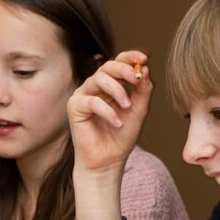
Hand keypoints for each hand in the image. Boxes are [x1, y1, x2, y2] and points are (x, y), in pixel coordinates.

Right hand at [68, 51, 150, 173]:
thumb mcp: (138, 110)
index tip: (144, 59)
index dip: (130, 57)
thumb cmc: (121, 137)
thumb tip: (144, 69)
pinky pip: (92, 101)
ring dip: (117, 91)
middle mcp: (94, 87)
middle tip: (136, 79)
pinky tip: (117, 123)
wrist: (108, 161)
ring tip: (128, 107)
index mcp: (109, 85)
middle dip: (124, 70)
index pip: (118, 63)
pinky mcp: (74, 107)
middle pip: (108, 66)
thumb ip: (142, 90)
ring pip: (99, 79)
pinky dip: (108, 111)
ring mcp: (83, 96)